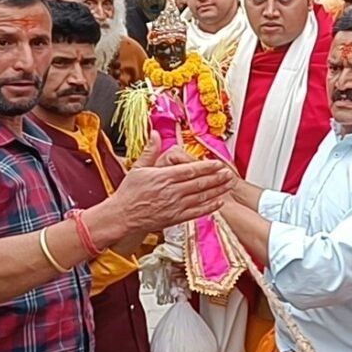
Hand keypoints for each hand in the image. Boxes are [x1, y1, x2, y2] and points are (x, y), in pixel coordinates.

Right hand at [111, 132, 234, 232]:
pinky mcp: (175, 218)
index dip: (207, 166)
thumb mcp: (138, 168)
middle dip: (217, 178)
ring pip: (201, 197)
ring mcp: (174, 206)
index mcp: (163, 177)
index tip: (218, 163)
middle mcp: (171, 191)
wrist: (121, 216)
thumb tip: (155, 133)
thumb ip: (150, 150)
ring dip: (217, 190)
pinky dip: (209, 207)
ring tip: (229, 185)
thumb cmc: (129, 192)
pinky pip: (196, 212)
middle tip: (229, 173)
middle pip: (199, 183)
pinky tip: (219, 202)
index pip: (190, 170)